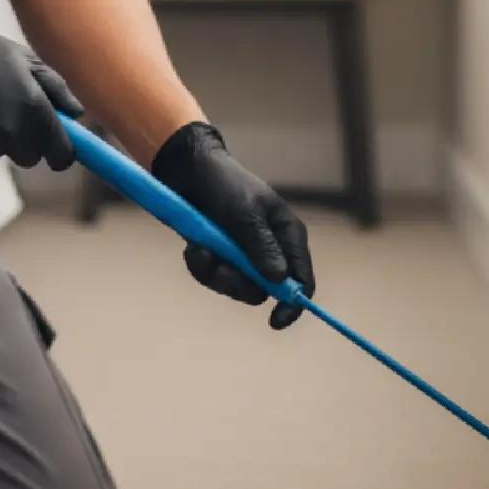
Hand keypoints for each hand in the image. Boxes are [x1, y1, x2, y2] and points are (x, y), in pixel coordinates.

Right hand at [0, 1, 82, 169]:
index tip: (60, 151)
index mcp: (32, 110)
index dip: (62, 154)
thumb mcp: (22, 58)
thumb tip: (77, 115)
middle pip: (30, 157)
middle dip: (26, 141)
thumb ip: (56, 88)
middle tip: (10, 110)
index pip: (60, 154)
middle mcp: (9, 133)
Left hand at [150, 121, 315, 329]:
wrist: (187, 169)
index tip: (275, 320)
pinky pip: (213, 276)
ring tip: (199, 249)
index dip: (293, 303)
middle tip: (217, 265)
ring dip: (214, 272)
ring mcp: (242, 252)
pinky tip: (193, 246)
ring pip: (234, 286)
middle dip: (237, 283)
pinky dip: (200, 265)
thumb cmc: (223, 184)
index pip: (301, 279)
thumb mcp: (244, 214)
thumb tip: (279, 281)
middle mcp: (269, 247)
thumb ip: (261, 247)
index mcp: (287, 234)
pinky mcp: (219, 254)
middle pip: (262, 289)